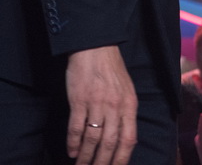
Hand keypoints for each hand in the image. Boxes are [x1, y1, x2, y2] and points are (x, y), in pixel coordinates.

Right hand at [65, 45, 137, 164]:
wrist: (95, 48)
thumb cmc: (112, 70)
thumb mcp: (127, 90)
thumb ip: (126, 113)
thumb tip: (126, 138)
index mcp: (130, 105)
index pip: (128, 139)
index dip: (122, 158)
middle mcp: (115, 106)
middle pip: (109, 143)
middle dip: (102, 162)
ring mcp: (97, 104)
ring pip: (92, 139)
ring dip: (85, 156)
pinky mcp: (79, 100)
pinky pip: (76, 127)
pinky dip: (73, 142)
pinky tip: (71, 151)